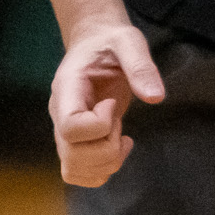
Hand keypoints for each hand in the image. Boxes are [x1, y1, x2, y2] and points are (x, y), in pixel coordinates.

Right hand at [50, 19, 163, 186]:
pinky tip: (119, 143)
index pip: (70, 127)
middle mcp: (59, 113)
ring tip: (120, 134)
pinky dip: (103, 168)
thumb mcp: (129, 41)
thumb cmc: (110, 41)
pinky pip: (79, 172)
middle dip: (108, 148)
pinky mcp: (74, 142)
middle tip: (120, 122)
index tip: (113, 104)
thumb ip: (141, 66)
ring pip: (74, 169)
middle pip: (72, 155)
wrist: (96, 43)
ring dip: (107, 161)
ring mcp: (63, 130)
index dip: (100, 125)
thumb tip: (156, 98)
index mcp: (67, 88)